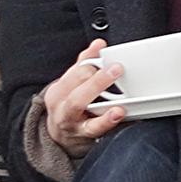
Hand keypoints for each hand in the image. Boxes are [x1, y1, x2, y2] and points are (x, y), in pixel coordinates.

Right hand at [37, 41, 124, 156]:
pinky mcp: (85, 137)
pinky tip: (122, 118)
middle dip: (96, 83)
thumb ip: (84, 63)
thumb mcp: (70, 85)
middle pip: (76, 97)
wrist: (59, 137)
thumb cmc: (67, 106)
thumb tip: (98, 44)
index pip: (73, 76)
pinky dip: (110, 125)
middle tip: (116, 70)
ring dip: (104, 114)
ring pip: (87, 122)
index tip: (105, 55)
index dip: (90, 65)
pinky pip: (98, 132)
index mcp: (58, 92)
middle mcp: (63, 110)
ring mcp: (74, 126)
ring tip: (119, 108)